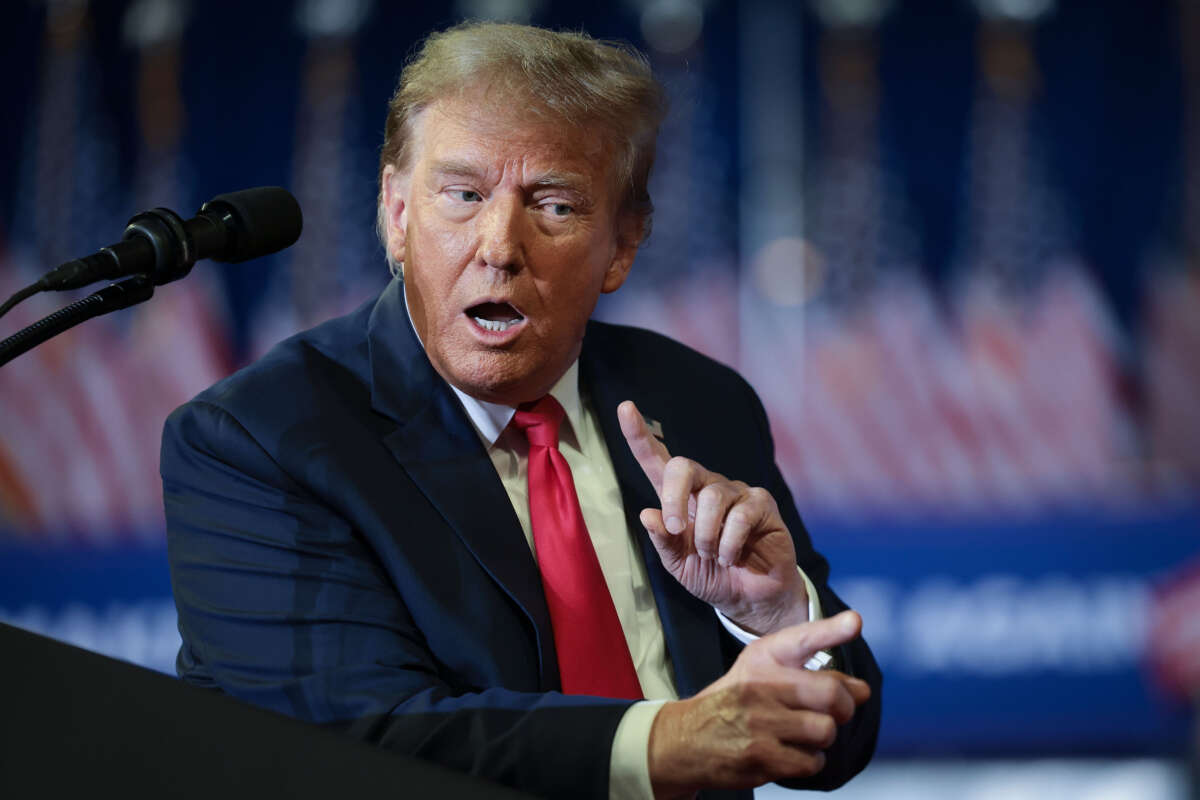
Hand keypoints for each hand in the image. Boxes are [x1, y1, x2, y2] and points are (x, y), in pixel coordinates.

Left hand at [618, 400, 807, 633]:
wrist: (749, 597)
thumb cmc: (711, 575)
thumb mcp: (677, 565)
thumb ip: (662, 541)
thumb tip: (647, 513)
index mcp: (679, 498)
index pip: (657, 460)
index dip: (639, 435)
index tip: (625, 408)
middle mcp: (706, 487)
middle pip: (683, 466)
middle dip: (674, 497)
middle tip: (675, 530)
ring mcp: (735, 492)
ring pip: (712, 498)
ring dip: (706, 536)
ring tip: (713, 556)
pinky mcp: (761, 503)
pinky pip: (740, 515)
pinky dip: (729, 543)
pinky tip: (731, 556)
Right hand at [647, 611, 870, 798]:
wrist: (687, 737)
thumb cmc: (736, 701)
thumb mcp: (764, 671)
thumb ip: (813, 673)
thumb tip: (862, 690)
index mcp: (764, 657)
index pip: (803, 639)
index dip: (832, 630)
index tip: (855, 622)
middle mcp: (762, 684)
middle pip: (831, 695)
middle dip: (844, 708)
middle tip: (834, 712)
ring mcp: (760, 721)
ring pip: (825, 730)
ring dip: (822, 738)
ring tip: (803, 734)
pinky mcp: (760, 756)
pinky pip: (812, 761)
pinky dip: (809, 761)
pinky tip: (790, 752)